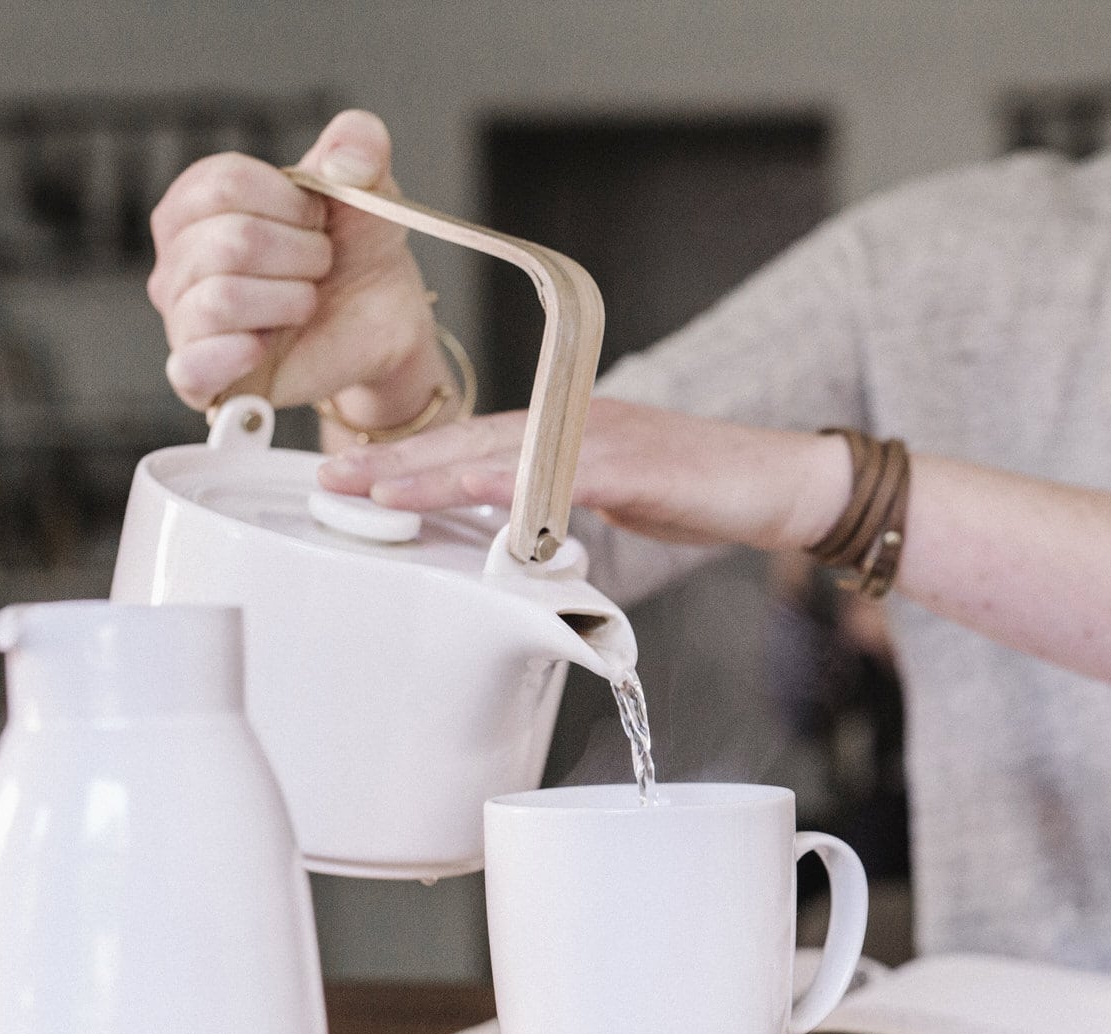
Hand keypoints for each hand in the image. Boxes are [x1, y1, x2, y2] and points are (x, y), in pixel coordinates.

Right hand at [147, 109, 441, 424]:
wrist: (380, 317)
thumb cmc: (355, 246)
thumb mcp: (365, 184)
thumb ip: (359, 144)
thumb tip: (349, 161)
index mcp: (197, 202)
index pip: (224, 184)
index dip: (292, 203)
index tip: (317, 219)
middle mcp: (177, 257)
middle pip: (230, 241)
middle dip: (302, 254)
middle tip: (320, 266)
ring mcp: (184, 316)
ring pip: (220, 299)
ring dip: (291, 300)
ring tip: (306, 302)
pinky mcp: (201, 375)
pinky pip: (191, 366)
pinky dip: (232, 355)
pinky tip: (264, 346)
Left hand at [315, 398, 853, 552]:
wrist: (776, 479)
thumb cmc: (704, 490)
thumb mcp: (619, 497)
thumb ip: (564, 506)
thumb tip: (519, 534)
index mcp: (566, 430)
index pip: (475, 439)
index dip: (415, 455)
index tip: (358, 473)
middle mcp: (574, 422)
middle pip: (470, 436)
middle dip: (399, 459)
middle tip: (334, 477)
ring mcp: (600, 438)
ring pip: (500, 450)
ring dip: (432, 470)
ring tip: (374, 489)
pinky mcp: (629, 462)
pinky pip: (558, 474)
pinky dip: (512, 485)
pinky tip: (472, 496)